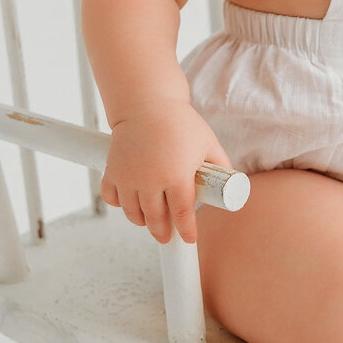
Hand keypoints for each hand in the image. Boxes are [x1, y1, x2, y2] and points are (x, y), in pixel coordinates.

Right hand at [99, 101, 235, 244]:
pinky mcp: (112, 170)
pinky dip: (118, 203)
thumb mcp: (208, 144)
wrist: (148, 103)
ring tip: (149, 220)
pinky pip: (111, 197)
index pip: (182, 215)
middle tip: (166, 237)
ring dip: (141, 220)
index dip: (187, 231)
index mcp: (177, 176)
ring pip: (132, 213)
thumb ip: (221, 167)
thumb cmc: (180, 123)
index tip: (189, 239)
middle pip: (155, 219)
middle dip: (162, 232)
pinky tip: (128, 202)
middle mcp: (150, 180)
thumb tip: (231, 186)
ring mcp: (128, 177)